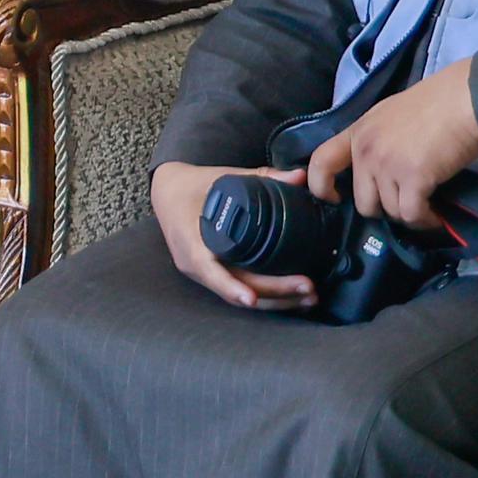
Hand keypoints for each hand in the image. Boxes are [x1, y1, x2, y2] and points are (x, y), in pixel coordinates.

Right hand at [155, 161, 316, 311]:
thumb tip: (300, 176)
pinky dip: (266, 296)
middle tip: (308, 287)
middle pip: (236, 288)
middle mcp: (194, 264)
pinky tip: (293, 297)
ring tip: (309, 297)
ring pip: (240, 296)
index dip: (230, 287)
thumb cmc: (194, 185)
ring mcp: (204, 273)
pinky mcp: (214, 276)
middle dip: (274, 293)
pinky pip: (240, 290)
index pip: (210, 270)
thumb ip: (263, 176)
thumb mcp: (223, 177)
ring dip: (276, 301)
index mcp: (190, 239)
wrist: (168, 193)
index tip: (252, 298)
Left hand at [306, 58, 477, 225]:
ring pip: (391, 211)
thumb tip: (380, 167)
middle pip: (363, 201)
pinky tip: (436, 215)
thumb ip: (377, 139)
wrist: (465, 99)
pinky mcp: (413, 178)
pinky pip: (412, 215)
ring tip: (428, 206)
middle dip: (386, 208)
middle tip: (407, 202)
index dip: (320, 186)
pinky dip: (425, 220)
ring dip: (410, 214)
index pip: (321, 162)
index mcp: (358, 132)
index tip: (334, 198)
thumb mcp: (390, 115)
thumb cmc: (436, 102)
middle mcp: (366, 150)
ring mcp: (387, 165)